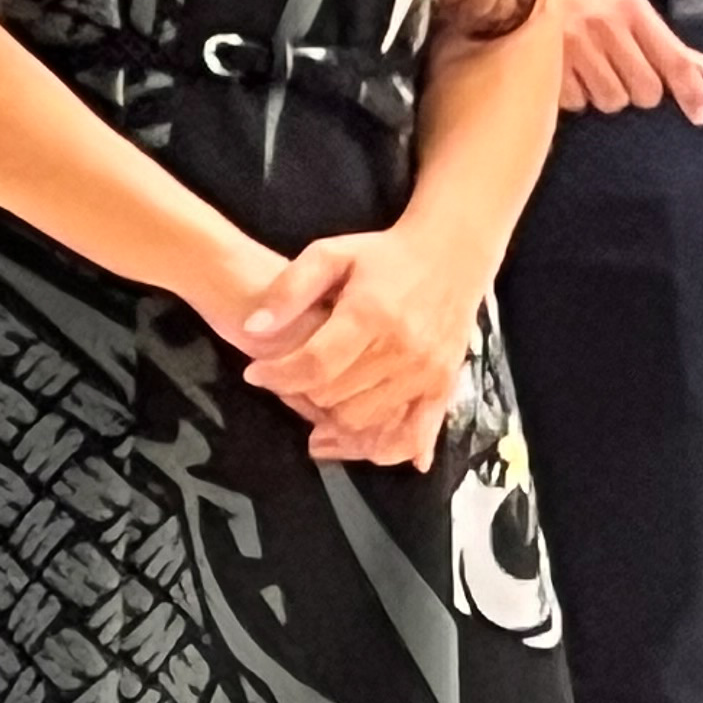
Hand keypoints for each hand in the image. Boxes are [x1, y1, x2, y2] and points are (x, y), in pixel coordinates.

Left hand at [235, 228, 487, 468]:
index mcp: (369, 316)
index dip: (278, 376)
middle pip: (336, 397)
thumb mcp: (329, 255)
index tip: (255, 374)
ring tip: (310, 409)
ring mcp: (426, 373)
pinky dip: (386, 447)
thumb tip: (252, 327)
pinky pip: (413, 433)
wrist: (450, 255)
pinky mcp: (444, 387)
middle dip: (299, 395)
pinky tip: (360, 448)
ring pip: (367, 421)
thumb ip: (289, 290)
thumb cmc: (381, 254)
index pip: (315, 365)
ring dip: (333, 422)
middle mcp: (401, 350)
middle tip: (283, 384)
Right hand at [551, 0, 702, 120]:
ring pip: (610, 99)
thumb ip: (661, 37)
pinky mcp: (544, 63)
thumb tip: (701, 67)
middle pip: (645, 91)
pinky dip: (576, 95)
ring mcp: (572, 47)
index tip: (702, 116)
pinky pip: (575, 101)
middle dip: (639, 90)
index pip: (672, 59)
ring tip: (592, 74)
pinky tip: (567, 76)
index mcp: (630, 10)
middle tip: (624, 75)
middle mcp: (605, 28)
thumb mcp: (624, 0)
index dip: (692, 91)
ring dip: (606, 93)